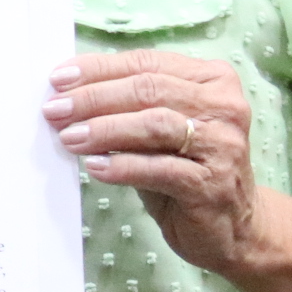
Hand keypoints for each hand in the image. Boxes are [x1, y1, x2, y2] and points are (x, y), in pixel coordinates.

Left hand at [43, 49, 291, 291]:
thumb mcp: (160, 132)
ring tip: (68, 137)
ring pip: (154, 124)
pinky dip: (123, 166)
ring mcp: (223, 145)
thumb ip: (128, 107)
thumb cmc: (187, 170)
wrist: (236, 228)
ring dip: (104, 129)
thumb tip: (67, 95)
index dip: (99, 69)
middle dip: (94, 97)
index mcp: (213, 80)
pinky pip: (160, 169)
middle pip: (148, 89)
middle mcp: (225, 107)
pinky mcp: (212, 183)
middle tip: (54, 108)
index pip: (147, 63)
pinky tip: (95, 168)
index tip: (58, 79)